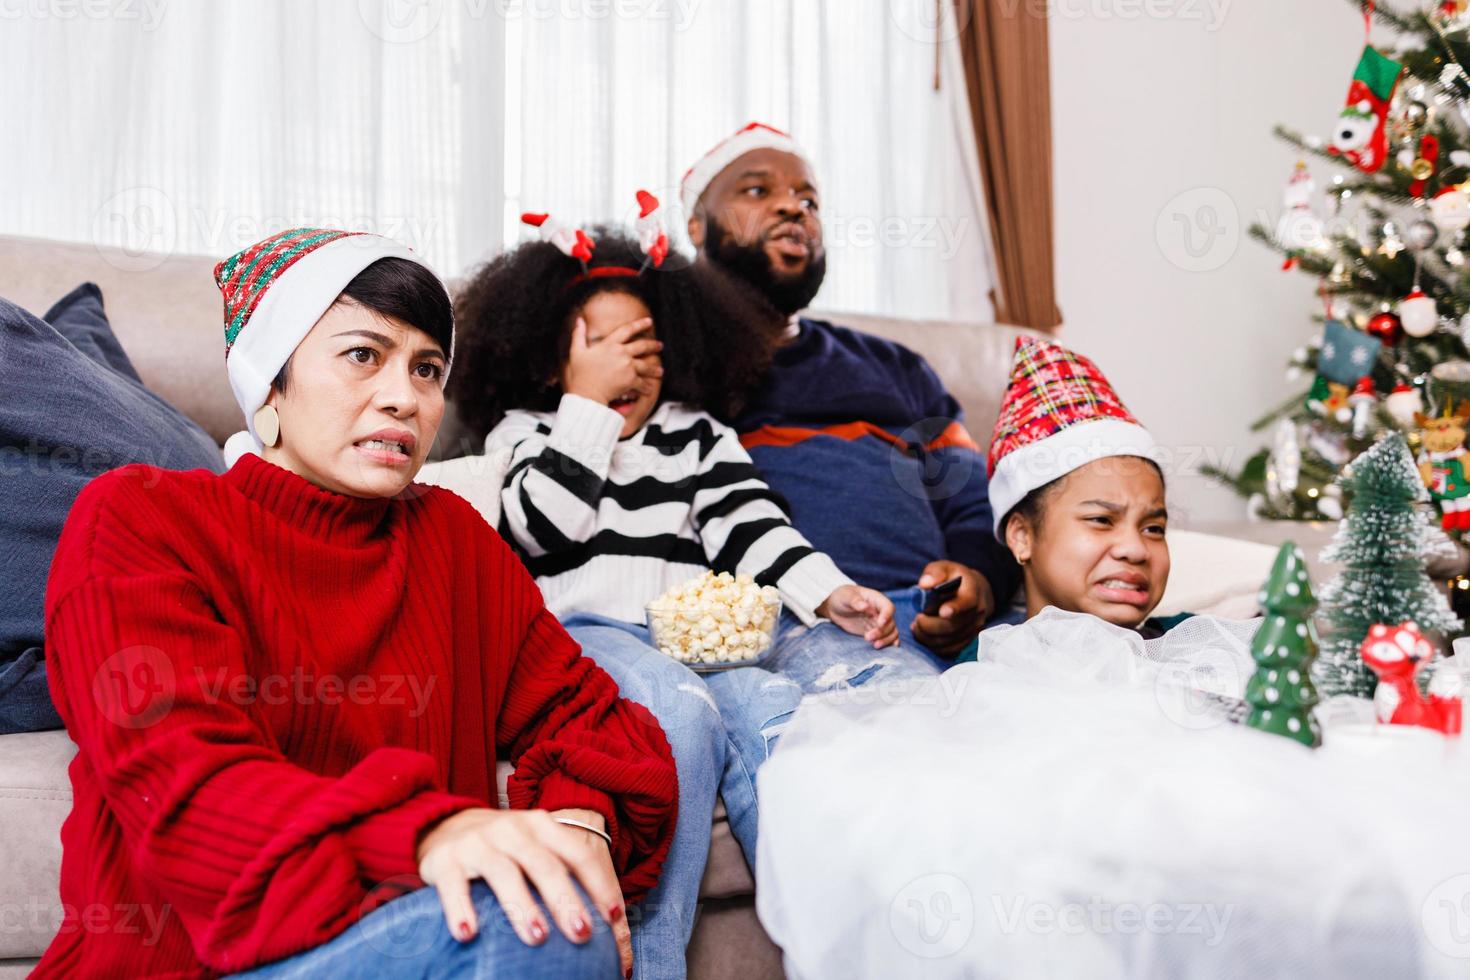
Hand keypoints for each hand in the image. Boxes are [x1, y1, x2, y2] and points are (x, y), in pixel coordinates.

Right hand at [416, 807, 630, 976]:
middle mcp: (512, 829)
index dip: (598, 884)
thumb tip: (612, 930)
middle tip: (582, 934)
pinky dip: (461, 909)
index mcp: (542, 826)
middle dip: (565, 900)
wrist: (442, 824)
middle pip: (544, 865)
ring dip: (522, 907)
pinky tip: (469, 934)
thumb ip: (565, 877)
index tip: (612, 918)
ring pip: (504, 873)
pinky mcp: (444, 860)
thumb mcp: (535, 849)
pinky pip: (454, 885)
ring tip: (537, 938)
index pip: (578, 854)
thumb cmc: (504, 847)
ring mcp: (478, 842)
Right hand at [562, 316, 662, 406]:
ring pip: (646, 365)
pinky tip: (649, 389)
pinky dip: (646, 387)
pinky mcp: (631, 380)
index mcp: (610, 344)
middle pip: (642, 345)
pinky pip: (642, 383)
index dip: (639, 324)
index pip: (627, 329)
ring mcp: (627, 366)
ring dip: (654, 368)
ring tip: (660, 371)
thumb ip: (578, 334)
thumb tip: (579, 319)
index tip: (649, 321)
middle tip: (660, 345)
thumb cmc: (581, 374)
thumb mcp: (576, 351)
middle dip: (653, 345)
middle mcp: (621, 353)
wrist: (587, 393)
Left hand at [816, 585, 898, 647]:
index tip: (880, 623)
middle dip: (881, 632)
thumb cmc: (842, 597)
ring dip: (886, 640)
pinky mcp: (875, 632)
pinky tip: (887, 649)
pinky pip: (887, 638)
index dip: (887, 616)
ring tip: (875, 645)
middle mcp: (881, 612)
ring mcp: (879, 623)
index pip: (888, 607)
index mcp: (877, 600)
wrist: (836, 607)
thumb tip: (865, 606)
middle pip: (890, 623)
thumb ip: (856, 601)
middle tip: (867, 637)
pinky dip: (889, 644)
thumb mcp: (846, 596)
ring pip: (891, 632)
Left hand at [911, 561, 992, 657]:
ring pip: (949, 641)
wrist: (974, 592)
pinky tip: (923, 635)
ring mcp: (974, 628)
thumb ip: (934, 573)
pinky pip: (949, 650)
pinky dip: (932, 645)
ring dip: (928, 636)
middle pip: (954, 626)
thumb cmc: (954, 579)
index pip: (968, 602)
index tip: (942, 611)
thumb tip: (925, 584)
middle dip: (930, 625)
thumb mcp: (944, 568)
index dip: (955, 608)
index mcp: (973, 591)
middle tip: (917, 618)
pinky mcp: (968, 640)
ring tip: (916, 626)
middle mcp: (977, 612)